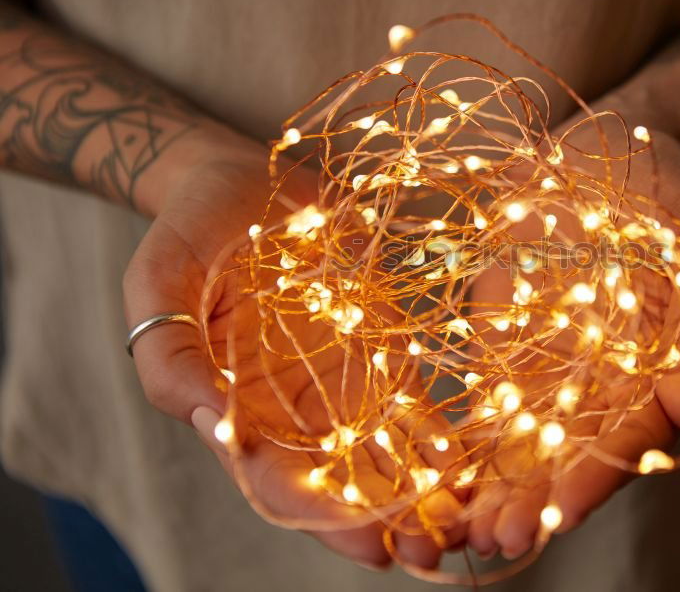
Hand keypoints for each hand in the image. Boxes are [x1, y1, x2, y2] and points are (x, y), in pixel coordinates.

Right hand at [122, 131, 464, 569]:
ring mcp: (337, 382)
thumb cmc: (192, 230)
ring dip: (420, 492)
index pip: (278, 481)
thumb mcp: (158, 283)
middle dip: (384, 521)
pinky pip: (407, 404)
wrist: (243, 181)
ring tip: (464, 520)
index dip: (320, 518)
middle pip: (338, 483)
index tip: (368, 544)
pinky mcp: (375, 352)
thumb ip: (168, 355)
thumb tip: (212, 421)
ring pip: (380, 455)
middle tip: (430, 551)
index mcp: (236, 406)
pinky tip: (468, 460)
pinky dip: (434, 436)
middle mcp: (290, 409)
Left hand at [464, 126, 679, 558]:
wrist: (613, 144)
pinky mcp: (511, 335)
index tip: (559, 512)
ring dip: (497, 481)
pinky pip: (491, 392)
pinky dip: (470, 433)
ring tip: (462, 526)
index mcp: (658, 362)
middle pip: (571, 449)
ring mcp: (556, 356)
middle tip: (499, 537)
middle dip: (535, 496)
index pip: (629, 433)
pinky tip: (442, 470)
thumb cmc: (672, 188)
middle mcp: (605, 373)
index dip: (596, 474)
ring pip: (527, 435)